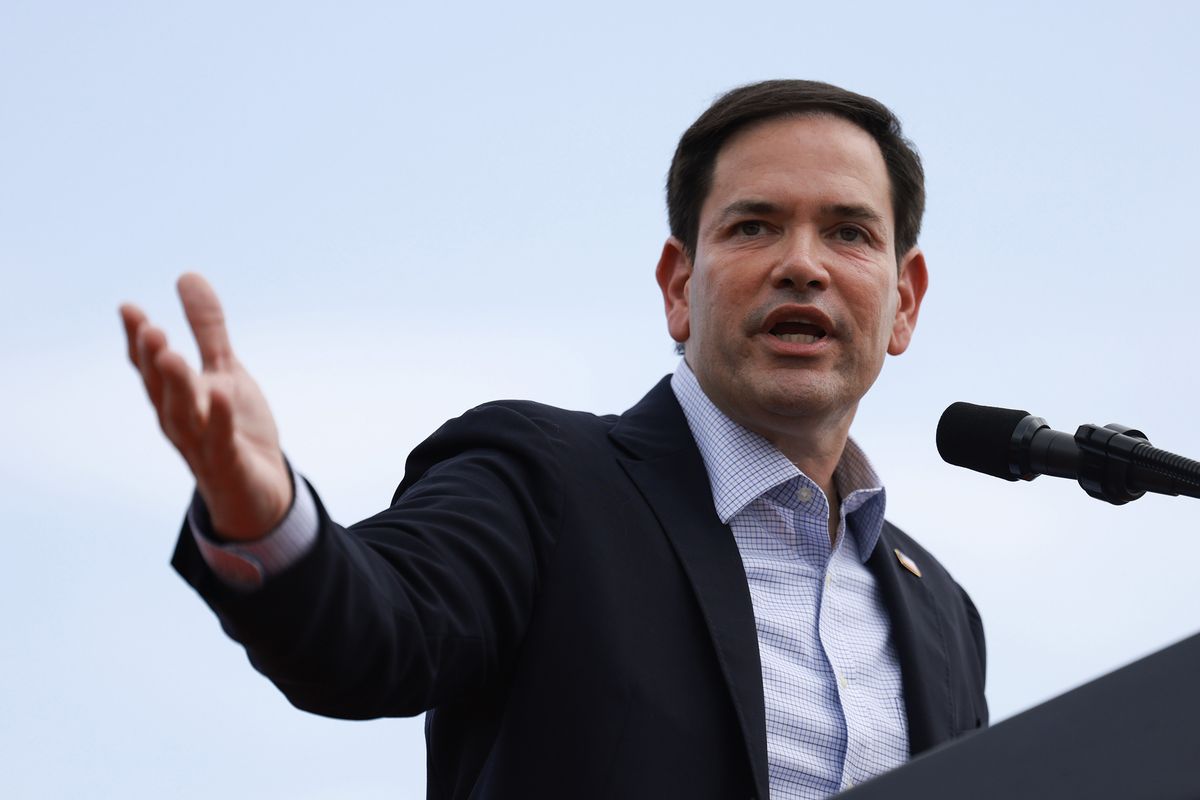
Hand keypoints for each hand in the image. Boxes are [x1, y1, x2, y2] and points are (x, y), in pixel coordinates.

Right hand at [120, 274, 291, 540]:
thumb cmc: (234, 428)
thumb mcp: (224, 371)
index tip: (128, 308)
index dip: (137, 340)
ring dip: (177, 387)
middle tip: (150, 330)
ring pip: (183, 416)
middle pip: (160, 390)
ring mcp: (203, 446)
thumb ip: (207, 329)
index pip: (149, 367)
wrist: (258, 492)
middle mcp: (181, 422)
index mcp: (175, 398)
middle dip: (152, 361)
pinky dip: (219, 420)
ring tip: (173, 354)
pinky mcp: (229, 466)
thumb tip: (186, 275)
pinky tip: (220, 393)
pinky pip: (221, 442)